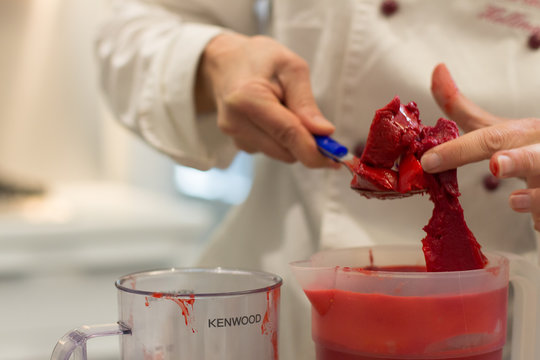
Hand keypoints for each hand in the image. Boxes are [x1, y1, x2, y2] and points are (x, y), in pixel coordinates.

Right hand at [196, 33, 337, 167]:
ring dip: (291, 140)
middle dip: (306, 144)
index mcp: (248, 98)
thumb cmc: (259, 59)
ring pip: (279, 153)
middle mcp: (236, 122)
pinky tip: (272, 117)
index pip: (288, 134)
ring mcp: (233, 135)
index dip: (315, 150)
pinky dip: (279, 139)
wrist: (224, 63)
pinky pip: (269, 150)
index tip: (337, 158)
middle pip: (285, 151)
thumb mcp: (291, 68)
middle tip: (318, 126)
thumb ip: (306, 102)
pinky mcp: (236, 143)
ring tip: (284, 108)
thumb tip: (324, 132)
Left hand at [421, 63, 539, 229]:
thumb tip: (437, 70)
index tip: (430, 161)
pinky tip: (538, 222)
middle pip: (532, 156)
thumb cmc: (525, 145)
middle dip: (517, 159)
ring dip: (534, 196)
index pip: (490, 137)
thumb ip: (462, 108)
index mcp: (524, 133)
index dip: (458, 149)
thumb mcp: (495, 127)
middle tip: (497, 164)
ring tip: (516, 201)